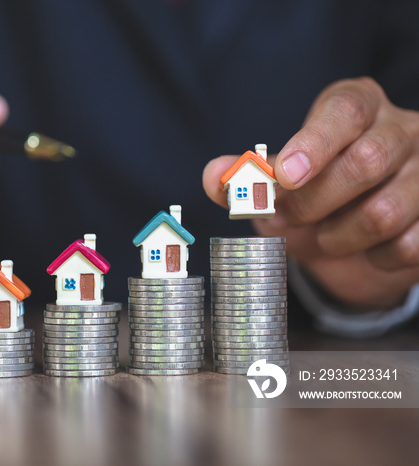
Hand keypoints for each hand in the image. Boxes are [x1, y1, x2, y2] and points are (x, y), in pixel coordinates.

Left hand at [203, 77, 418, 308]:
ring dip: (339, 237)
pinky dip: (376, 258)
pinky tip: (368, 250)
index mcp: (357, 107)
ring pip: (385, 212)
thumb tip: (215, 175)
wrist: (356, 240)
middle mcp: (401, 130)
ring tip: (327, 236)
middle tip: (290, 216)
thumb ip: (244, 179)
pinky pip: (409, 246)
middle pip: (365, 161)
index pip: (344, 110)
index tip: (286, 175)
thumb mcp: (275, 187)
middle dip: (314, 201)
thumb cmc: (312, 198)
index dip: (314, 142)